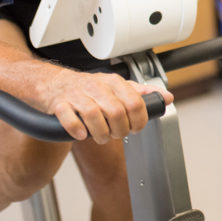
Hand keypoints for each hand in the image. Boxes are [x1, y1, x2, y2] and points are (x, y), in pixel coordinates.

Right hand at [45, 70, 172, 143]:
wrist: (55, 83)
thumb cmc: (89, 88)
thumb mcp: (117, 86)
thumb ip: (141, 93)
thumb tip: (166, 98)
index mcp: (114, 83)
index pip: (134, 102)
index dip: (139, 120)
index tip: (136, 128)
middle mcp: (97, 87)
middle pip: (116, 112)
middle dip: (120, 130)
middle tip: (117, 135)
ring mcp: (77, 95)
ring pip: (94, 116)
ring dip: (100, 134)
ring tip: (101, 137)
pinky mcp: (59, 105)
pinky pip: (69, 119)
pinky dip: (77, 131)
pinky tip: (81, 135)